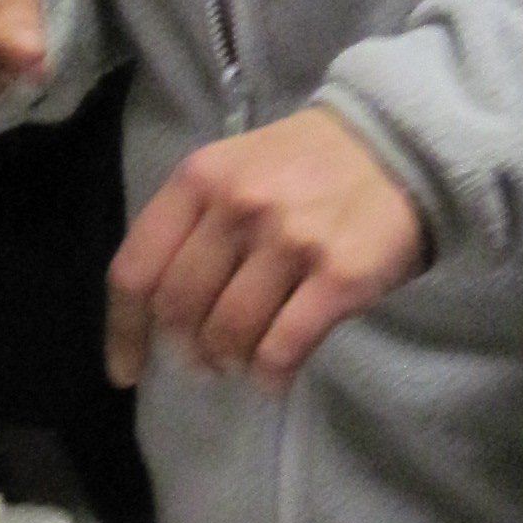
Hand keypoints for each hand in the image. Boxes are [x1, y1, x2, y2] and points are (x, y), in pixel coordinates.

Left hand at [106, 108, 427, 392]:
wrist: (398, 144)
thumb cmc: (306, 165)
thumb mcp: (233, 170)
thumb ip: (192, 225)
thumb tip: (160, 312)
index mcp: (199, 180)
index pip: (136, 270)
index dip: (124, 332)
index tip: (126, 370)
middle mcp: (237, 208)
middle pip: (179, 309)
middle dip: (184, 351)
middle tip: (203, 363)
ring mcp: (289, 242)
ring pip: (228, 333)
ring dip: (228, 363)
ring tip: (240, 364)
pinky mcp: (339, 276)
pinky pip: (282, 348)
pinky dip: (269, 376)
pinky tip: (272, 378)